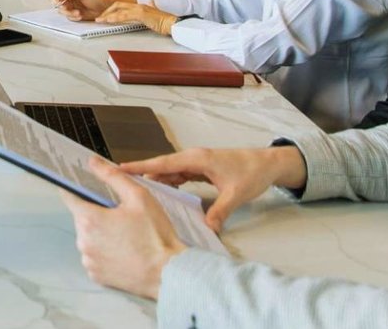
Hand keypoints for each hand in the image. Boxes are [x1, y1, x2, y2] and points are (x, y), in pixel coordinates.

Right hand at [56, 0, 119, 19]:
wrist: (103, 9)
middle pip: (57, 2)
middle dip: (62, 7)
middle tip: (67, 8)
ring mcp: (70, 7)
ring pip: (62, 11)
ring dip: (69, 13)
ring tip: (78, 13)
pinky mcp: (73, 14)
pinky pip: (68, 17)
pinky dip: (73, 17)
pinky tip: (80, 16)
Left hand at [59, 158, 185, 298]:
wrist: (168, 273)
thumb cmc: (155, 235)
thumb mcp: (139, 197)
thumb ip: (113, 176)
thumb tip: (92, 162)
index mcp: (89, 219)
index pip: (69, 196)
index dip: (73, 187)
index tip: (79, 184)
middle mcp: (83, 241)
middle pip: (81, 218)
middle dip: (96, 213)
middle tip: (120, 215)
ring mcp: (89, 260)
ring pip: (88, 238)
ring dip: (99, 234)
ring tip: (125, 236)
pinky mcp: (96, 275)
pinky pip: (94, 257)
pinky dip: (104, 252)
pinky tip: (123, 251)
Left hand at [99, 1, 178, 34]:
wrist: (172, 23)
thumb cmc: (165, 21)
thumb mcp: (156, 12)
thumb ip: (152, 6)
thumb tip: (151, 1)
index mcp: (140, 5)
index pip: (122, 5)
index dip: (113, 9)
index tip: (105, 15)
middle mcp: (138, 5)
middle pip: (118, 5)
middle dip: (107, 11)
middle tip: (100, 18)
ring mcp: (139, 9)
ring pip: (119, 10)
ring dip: (108, 15)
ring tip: (100, 20)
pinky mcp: (141, 14)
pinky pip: (125, 16)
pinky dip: (115, 18)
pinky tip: (109, 21)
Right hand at [118, 146, 306, 233]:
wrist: (268, 164)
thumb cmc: (252, 173)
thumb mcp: (235, 194)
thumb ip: (219, 211)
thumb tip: (208, 229)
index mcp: (196, 159)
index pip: (162, 163)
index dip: (140, 167)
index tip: (119, 168)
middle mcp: (193, 158)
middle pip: (161, 166)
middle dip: (140, 173)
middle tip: (118, 181)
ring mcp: (196, 162)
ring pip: (169, 171)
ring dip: (154, 179)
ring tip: (134, 189)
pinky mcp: (200, 169)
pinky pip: (178, 174)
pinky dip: (168, 182)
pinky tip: (161, 192)